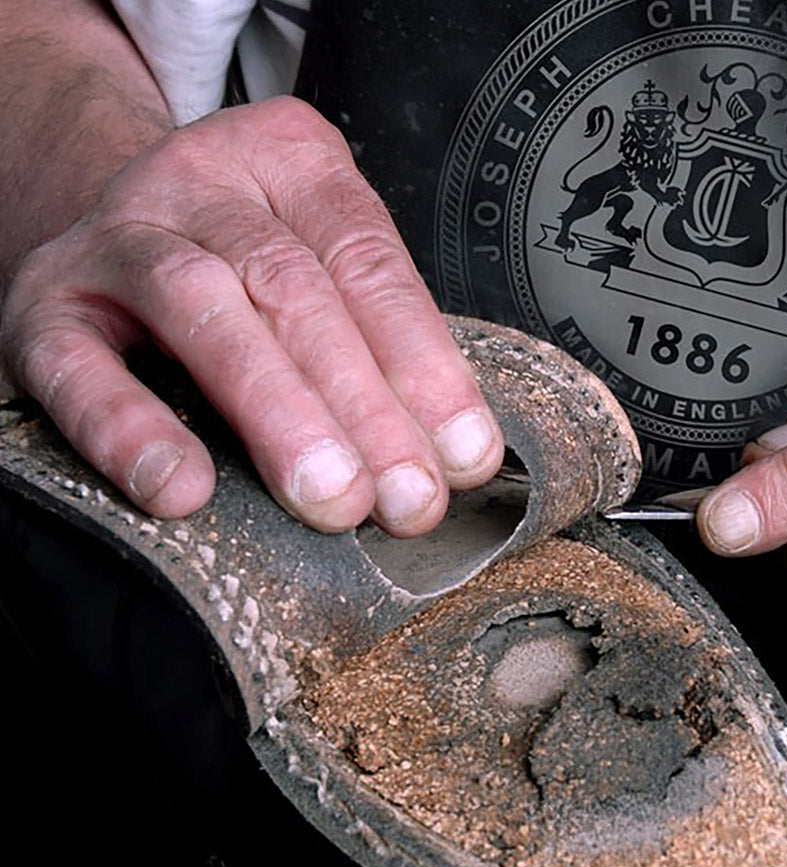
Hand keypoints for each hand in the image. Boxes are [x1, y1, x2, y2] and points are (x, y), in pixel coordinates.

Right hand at [0, 97, 502, 533]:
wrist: (106, 230)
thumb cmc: (241, 271)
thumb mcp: (316, 267)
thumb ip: (379, 343)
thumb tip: (454, 454)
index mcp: (288, 166)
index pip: (368, 260)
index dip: (423, 363)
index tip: (462, 455)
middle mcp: (202, 185)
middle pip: (295, 288)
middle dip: (364, 405)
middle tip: (406, 499)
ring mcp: (117, 238)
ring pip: (201, 309)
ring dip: (276, 412)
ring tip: (329, 497)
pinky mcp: (44, 306)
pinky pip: (78, 366)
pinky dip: (130, 428)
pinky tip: (181, 488)